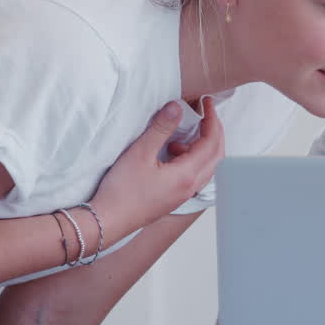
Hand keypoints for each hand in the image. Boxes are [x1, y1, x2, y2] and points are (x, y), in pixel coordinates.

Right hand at [93, 97, 224, 228]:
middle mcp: (190, 187)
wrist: (108, 221)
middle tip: (206, 114)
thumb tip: (177, 107)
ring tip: (181, 137)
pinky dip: (191, 160)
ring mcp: (183, 195)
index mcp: (187, 175)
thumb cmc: (121, 191)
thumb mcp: (140, 152)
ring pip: (207, 167)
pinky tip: (171, 154)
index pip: (211, 143)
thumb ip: (161, 128)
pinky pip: (195, 175)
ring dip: (203, 147)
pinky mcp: (174, 198)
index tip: (208, 103)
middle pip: (217, 156)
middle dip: (215, 132)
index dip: (212, 120)